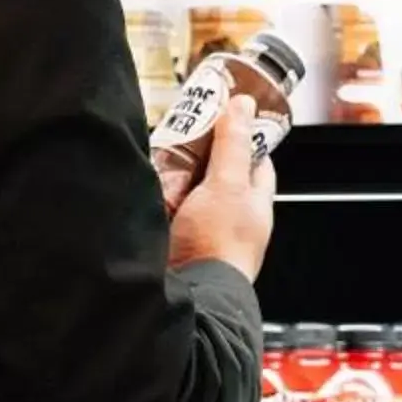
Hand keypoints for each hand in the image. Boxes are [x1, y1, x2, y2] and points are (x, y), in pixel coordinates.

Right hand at [167, 94, 275, 282]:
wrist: (191, 295)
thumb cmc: (219, 246)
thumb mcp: (229, 184)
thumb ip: (234, 146)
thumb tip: (243, 106)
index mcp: (254, 203)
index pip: (255, 160)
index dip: (242, 136)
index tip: (224, 114)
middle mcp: (231, 217)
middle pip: (217, 175)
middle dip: (199, 155)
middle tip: (179, 132)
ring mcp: (204, 231)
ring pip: (190, 192)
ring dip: (174, 176)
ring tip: (157, 156)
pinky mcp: (177, 242)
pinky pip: (167, 211)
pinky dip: (157, 199)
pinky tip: (145, 189)